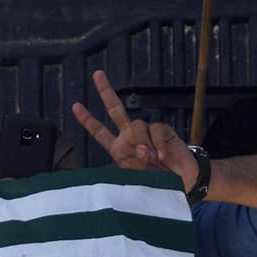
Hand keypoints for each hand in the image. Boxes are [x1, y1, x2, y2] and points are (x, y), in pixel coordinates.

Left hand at [70, 69, 198, 189]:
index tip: (75, 106)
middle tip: (97, 74)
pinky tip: (162, 155)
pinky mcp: (162, 130)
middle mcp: (130, 136)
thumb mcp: (138, 177)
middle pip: (115, 109)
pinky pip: (156, 129)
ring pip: (136, 124)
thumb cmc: (156, 182)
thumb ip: (135, 163)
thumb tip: (142, 148)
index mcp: (119, 148)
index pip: (100, 132)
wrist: (180, 182)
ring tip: (151, 159)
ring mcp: (146, 132)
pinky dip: (158, 143)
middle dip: (106, 91)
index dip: (88, 120)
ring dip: (142, 142)